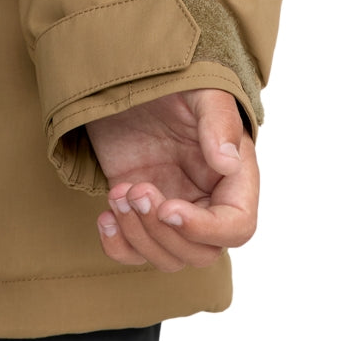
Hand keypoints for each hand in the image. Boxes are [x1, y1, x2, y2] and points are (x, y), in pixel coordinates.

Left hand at [84, 88, 258, 271]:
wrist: (131, 82)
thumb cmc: (175, 83)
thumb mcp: (200, 91)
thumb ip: (218, 122)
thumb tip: (229, 162)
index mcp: (233, 178)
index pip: (237, 226)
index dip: (205, 229)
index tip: (168, 209)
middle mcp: (207, 201)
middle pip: (202, 254)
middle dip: (162, 231)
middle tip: (135, 190)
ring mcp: (173, 210)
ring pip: (169, 258)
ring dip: (138, 236)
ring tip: (118, 195)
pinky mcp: (140, 213)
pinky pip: (136, 253)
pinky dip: (118, 246)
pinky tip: (104, 216)